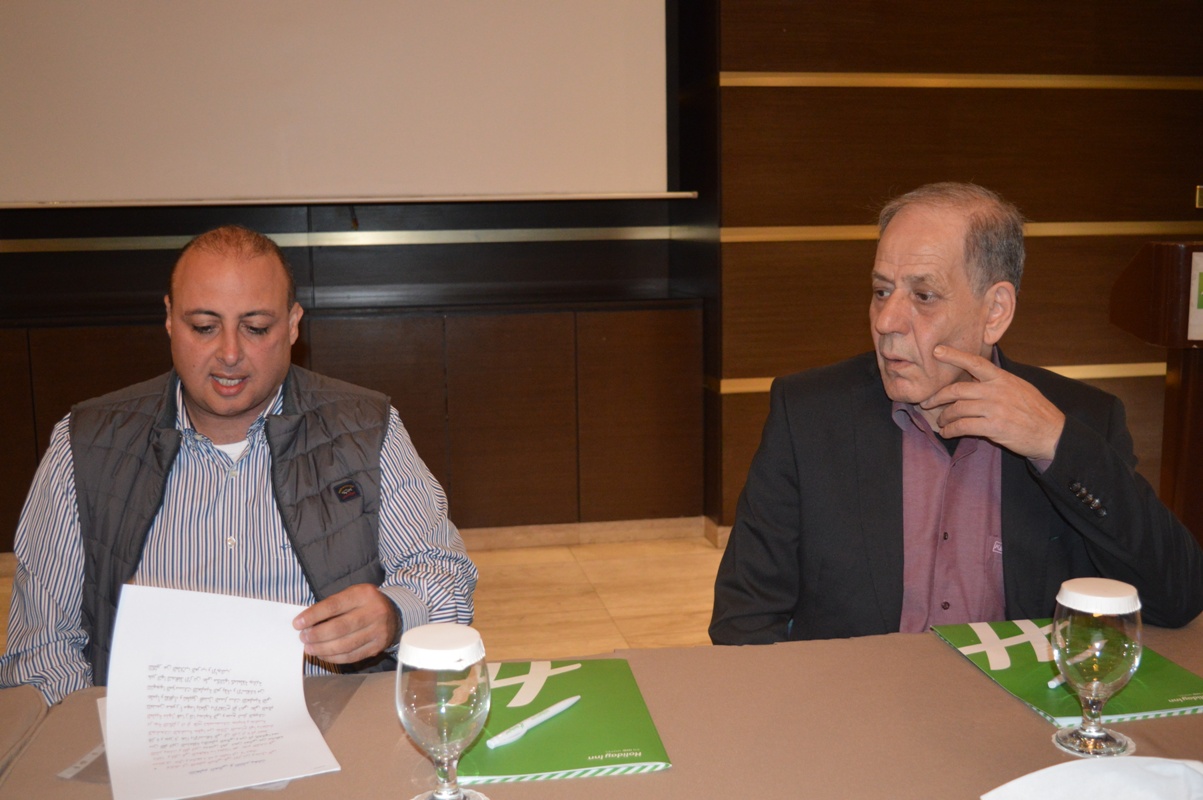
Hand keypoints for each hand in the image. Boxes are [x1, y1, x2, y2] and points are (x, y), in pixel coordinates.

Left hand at [293, 584, 399, 664]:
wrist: (394, 612)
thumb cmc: (364, 603)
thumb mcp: (351, 595)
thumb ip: (331, 606)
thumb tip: (307, 623)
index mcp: (363, 595)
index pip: (334, 606)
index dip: (313, 616)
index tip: (298, 623)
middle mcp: (374, 612)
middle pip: (339, 627)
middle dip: (317, 635)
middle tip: (303, 638)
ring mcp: (378, 631)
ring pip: (345, 645)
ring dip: (322, 649)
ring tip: (310, 648)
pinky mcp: (378, 646)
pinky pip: (352, 656)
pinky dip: (334, 657)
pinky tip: (323, 654)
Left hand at [921, 345, 1065, 460]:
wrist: (1052, 433)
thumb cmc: (1035, 411)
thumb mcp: (1019, 387)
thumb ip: (997, 382)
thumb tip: (975, 377)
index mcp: (1002, 378)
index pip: (975, 362)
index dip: (954, 355)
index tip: (936, 351)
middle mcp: (997, 390)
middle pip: (958, 389)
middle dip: (938, 396)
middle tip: (927, 402)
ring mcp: (995, 409)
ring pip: (957, 409)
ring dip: (944, 417)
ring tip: (941, 422)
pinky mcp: (994, 427)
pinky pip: (963, 426)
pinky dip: (951, 430)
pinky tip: (947, 433)